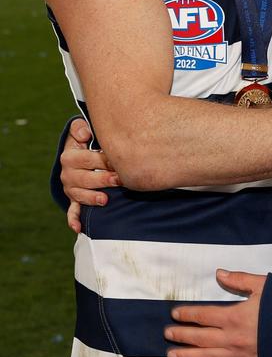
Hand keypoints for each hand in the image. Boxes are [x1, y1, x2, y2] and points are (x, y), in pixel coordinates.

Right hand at [61, 117, 120, 231]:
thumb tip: (85, 133)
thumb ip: (79, 128)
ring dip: (92, 198)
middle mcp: (68, 174)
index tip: (118, 161)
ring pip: (80, 196)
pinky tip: (78, 228)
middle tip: (119, 179)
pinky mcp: (73, 199)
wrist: (76, 156)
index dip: (103, 160)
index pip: (87, 159)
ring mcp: (70, 189)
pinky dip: (74, 220)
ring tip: (106, 200)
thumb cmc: (84, 142)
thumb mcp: (79, 131)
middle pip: (85, 179)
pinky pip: (72, 211)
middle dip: (102, 180)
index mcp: (70, 157)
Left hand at [165, 270, 264, 356]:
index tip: (175, 314)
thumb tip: (218, 273)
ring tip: (171, 356)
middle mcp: (232, 338)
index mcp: (234, 316)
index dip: (188, 314)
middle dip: (182, 335)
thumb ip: (239, 280)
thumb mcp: (263, 285)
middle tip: (167, 334)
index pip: (204, 315)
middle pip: (200, 337)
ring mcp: (240, 356)